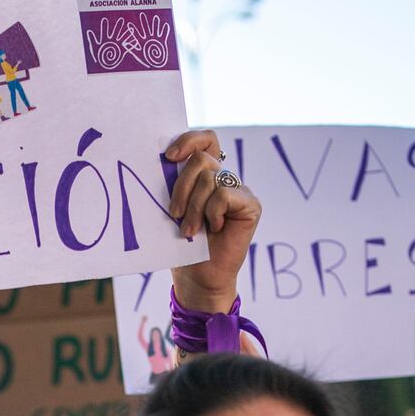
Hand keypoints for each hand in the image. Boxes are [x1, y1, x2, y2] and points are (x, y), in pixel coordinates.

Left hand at [164, 129, 261, 310]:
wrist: (197, 275)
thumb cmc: (181, 244)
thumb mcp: (173, 208)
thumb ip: (174, 183)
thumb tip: (164, 159)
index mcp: (205, 175)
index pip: (205, 140)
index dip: (189, 140)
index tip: (169, 157)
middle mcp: (224, 179)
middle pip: (201, 160)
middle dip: (181, 187)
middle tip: (174, 213)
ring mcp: (239, 190)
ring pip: (210, 179)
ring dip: (194, 207)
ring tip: (190, 230)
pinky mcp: (250, 204)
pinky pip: (224, 194)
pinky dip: (213, 212)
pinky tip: (215, 228)